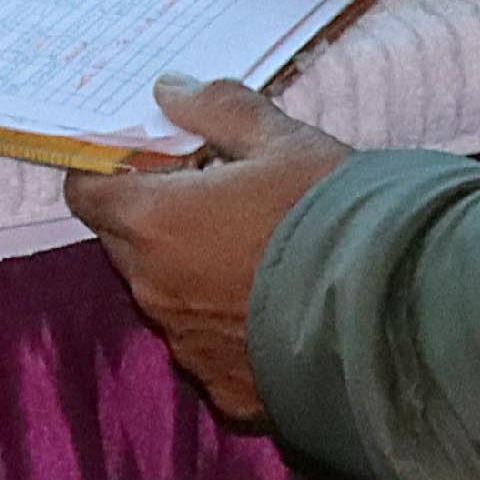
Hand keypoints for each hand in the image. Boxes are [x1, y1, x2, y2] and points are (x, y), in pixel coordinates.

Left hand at [67, 75, 352, 427]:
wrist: (391, 316)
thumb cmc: (330, 216)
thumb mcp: (282, 142)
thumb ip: (217, 109)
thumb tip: (170, 90)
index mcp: (153, 222)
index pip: (87, 191)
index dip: (112, 171)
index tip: (151, 162)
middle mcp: (154, 289)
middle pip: (124, 243)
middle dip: (155, 218)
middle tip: (215, 197)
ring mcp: (186, 345)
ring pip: (166, 296)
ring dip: (191, 272)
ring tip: (257, 253)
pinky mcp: (224, 389)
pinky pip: (208, 347)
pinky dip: (228, 326)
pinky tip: (277, 307)